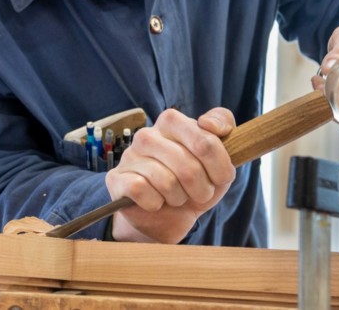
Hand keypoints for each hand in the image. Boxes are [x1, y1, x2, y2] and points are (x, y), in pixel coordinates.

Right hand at [105, 107, 235, 242]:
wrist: (167, 216)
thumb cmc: (194, 183)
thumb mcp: (218, 157)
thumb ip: (222, 125)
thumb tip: (208, 123)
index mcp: (171, 122)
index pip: (205, 141)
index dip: (220, 166)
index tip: (221, 177)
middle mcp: (147, 134)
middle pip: (189, 166)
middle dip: (201, 188)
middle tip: (199, 192)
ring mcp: (129, 155)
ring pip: (167, 182)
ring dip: (179, 198)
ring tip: (176, 197)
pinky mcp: (116, 179)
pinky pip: (143, 191)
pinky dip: (156, 204)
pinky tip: (155, 202)